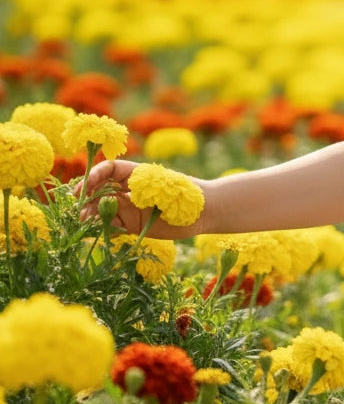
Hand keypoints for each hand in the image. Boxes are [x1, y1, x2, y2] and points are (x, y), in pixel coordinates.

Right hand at [75, 159, 210, 238]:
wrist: (205, 211)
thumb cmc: (186, 192)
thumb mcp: (161, 188)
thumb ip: (137, 193)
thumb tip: (111, 197)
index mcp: (136, 174)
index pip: (109, 170)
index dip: (94, 176)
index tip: (83, 187)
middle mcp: (130, 190)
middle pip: (101, 190)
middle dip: (87, 198)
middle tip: (78, 209)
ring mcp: (130, 208)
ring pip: (103, 209)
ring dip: (91, 214)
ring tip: (85, 223)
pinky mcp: (133, 225)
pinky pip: (112, 226)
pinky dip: (101, 229)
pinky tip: (95, 233)